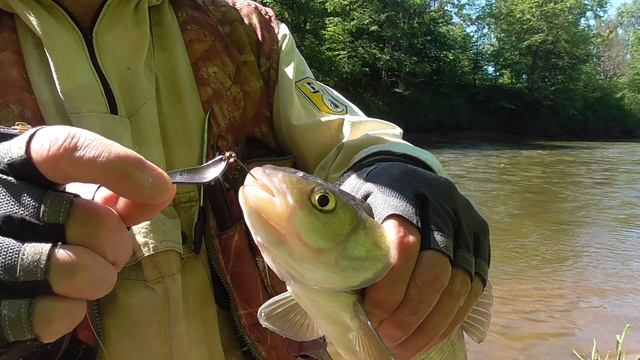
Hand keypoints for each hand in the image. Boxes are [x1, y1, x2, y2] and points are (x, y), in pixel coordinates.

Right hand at [1, 126, 174, 342]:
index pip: (64, 152)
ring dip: (98, 278)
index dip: (116, 166)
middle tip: (112, 252)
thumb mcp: (71, 194)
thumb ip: (114, 191)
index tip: (159, 188)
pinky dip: (70, 310)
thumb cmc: (41, 221)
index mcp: (18, 166)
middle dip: (115, 241)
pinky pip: (52, 313)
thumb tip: (160, 190)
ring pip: (72, 270)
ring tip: (91, 277)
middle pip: (87, 219)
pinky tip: (62, 299)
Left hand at [338, 160, 489, 358]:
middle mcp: (440, 203)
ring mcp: (466, 223)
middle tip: (389, 338)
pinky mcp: (480, 243)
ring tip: (405, 347)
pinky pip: (473, 289)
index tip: (371, 316)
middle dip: (411, 312)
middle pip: (436, 267)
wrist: (402, 174)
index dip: (389, 286)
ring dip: (431, 323)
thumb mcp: (350, 208)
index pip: (403, 241)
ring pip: (458, 283)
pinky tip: (428, 336)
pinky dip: (451, 318)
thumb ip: (347, 242)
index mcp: (400, 190)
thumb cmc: (367, 199)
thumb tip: (338, 300)